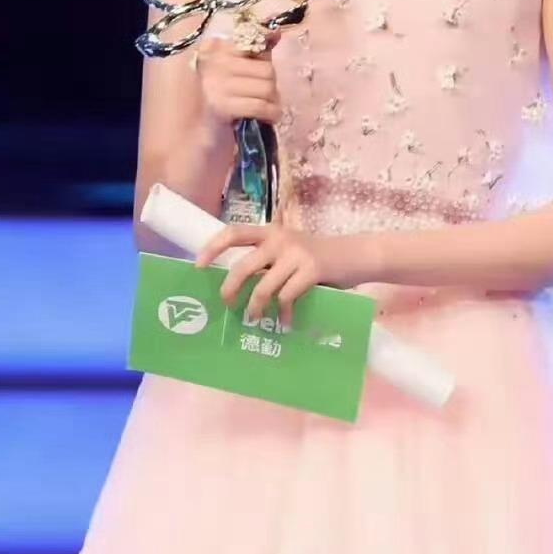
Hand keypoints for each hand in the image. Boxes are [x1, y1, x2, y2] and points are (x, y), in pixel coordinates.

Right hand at [193, 28, 282, 132]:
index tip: (263, 72)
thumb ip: (258, 50)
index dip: (264, 58)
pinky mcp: (221, 106)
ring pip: (266, 88)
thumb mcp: (243, 70)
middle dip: (272, 86)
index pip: (252, 42)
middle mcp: (213, 63)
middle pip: (266, 69)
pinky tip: (269, 117)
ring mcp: (215, 84)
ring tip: (267, 108)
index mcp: (216, 49)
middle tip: (266, 97)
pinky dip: (271, 113)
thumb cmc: (231, 98)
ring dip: (273, 102)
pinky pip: (259, 106)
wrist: (210, 133)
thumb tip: (276, 32)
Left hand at [195, 221, 360, 327]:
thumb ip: (267, 261)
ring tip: (254, 319)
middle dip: (230, 289)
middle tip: (227, 304)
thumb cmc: (316, 257)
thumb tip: (236, 287)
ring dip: (255, 308)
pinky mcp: (311, 270)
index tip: (198, 266)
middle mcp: (280, 239)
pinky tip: (284, 322)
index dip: (213, 248)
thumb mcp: (289, 251)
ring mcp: (296, 254)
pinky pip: (286, 297)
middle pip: (243, 266)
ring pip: (263, 287)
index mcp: (270, 231)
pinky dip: (282, 314)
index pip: (234, 232)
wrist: (354, 255)